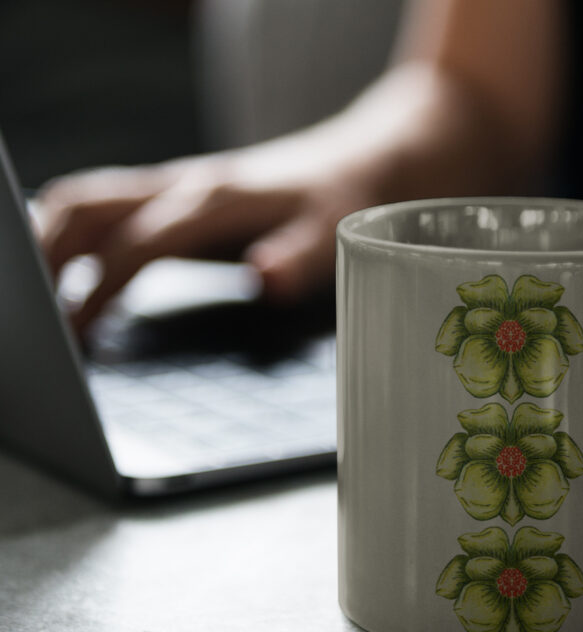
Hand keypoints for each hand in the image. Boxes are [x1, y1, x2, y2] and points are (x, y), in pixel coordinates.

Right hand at [35, 138, 375, 329]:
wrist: (357, 163)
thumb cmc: (342, 202)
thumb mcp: (333, 235)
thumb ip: (297, 259)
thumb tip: (265, 279)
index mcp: (215, 201)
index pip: (137, 244)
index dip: (101, 288)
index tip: (77, 331)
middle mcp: (185, 186)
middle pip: (87, 209)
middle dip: (50, 257)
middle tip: (40, 317)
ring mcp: (176, 187)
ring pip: (88, 202)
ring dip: (53, 241)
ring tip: (40, 298)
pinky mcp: (178, 197)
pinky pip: (108, 208)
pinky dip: (76, 236)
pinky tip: (72, 274)